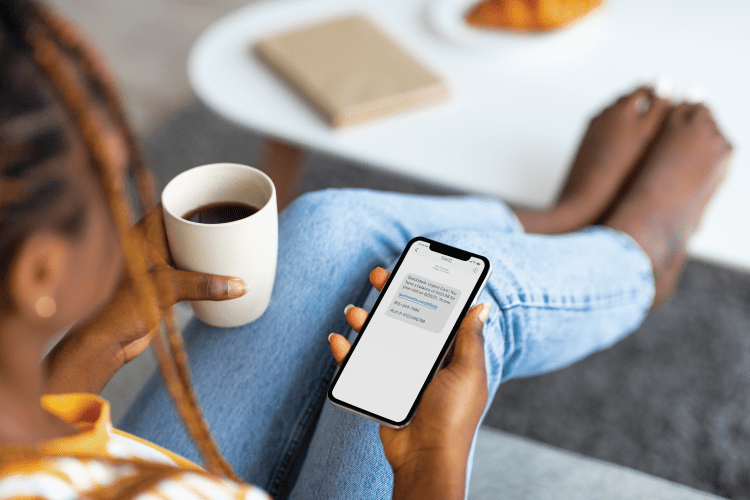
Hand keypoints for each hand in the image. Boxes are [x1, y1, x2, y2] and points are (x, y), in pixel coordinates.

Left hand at [94, 204, 247, 362]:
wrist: (110, 342)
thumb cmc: (122, 311)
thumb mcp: (166, 290)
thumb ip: (202, 286)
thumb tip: (238, 286)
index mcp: (141, 237)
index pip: (167, 207)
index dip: (190, 200)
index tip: (215, 196)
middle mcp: (148, 247)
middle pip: (181, 226)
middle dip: (204, 223)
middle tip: (230, 219)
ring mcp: (156, 265)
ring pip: (186, 248)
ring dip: (206, 247)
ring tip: (231, 241)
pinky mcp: (164, 284)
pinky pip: (189, 268)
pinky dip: (204, 267)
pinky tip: (221, 268)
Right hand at [329, 268, 489, 489]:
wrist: (425, 457)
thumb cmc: (452, 417)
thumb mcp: (468, 373)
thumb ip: (469, 338)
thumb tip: (482, 306)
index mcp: (449, 352)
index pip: (437, 313)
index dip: (426, 289)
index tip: (415, 268)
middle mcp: (425, 358)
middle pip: (405, 318)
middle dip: (391, 295)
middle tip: (379, 277)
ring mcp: (401, 371)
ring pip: (380, 336)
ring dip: (365, 320)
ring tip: (355, 313)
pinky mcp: (381, 385)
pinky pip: (361, 363)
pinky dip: (347, 351)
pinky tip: (339, 341)